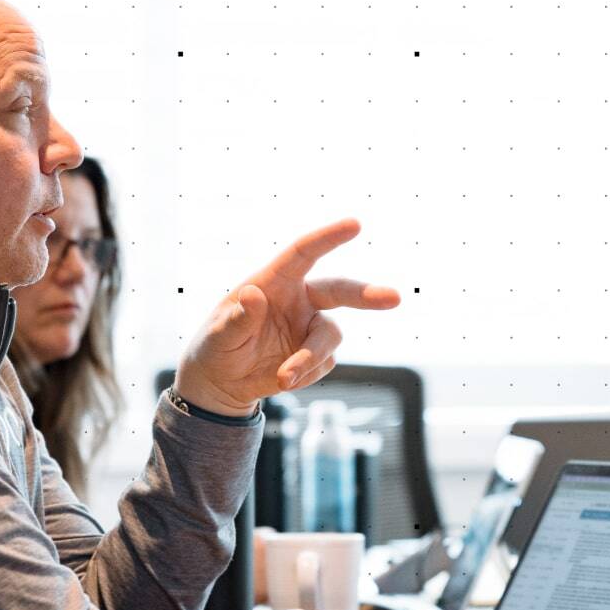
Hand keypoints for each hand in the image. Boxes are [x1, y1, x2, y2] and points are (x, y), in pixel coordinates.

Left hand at [173, 218, 399, 415]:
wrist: (221, 385)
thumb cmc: (216, 348)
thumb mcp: (218, 336)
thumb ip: (237, 318)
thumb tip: (253, 295)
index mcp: (275, 282)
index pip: (303, 254)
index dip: (328, 238)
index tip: (355, 225)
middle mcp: (300, 300)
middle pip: (339, 290)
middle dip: (366, 295)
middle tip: (394, 299)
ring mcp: (310, 328)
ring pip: (330, 337)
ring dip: (310, 358)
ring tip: (283, 378)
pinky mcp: (316, 356)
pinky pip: (323, 365)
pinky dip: (304, 375)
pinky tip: (279, 379)